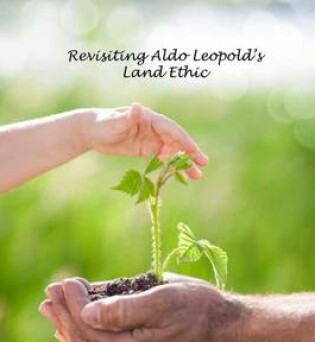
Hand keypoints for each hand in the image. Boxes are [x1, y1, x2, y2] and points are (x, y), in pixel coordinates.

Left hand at [39, 278, 242, 341]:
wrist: (233, 335)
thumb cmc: (203, 311)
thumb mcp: (164, 300)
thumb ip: (123, 309)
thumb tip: (86, 313)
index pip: (90, 328)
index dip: (73, 303)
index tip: (64, 281)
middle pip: (87, 341)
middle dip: (66, 314)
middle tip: (50, 292)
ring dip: (73, 327)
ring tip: (55, 311)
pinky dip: (92, 340)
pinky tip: (82, 331)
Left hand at [86, 103, 207, 178]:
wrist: (92, 130)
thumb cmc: (103, 123)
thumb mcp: (115, 121)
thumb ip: (128, 117)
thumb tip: (137, 106)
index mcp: (150, 118)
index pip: (171, 130)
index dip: (183, 141)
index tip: (194, 151)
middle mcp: (154, 128)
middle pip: (176, 141)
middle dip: (190, 153)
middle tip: (204, 164)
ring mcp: (151, 138)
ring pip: (172, 151)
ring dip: (183, 162)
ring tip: (196, 176)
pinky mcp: (146, 148)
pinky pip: (162, 157)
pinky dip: (171, 165)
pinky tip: (178, 175)